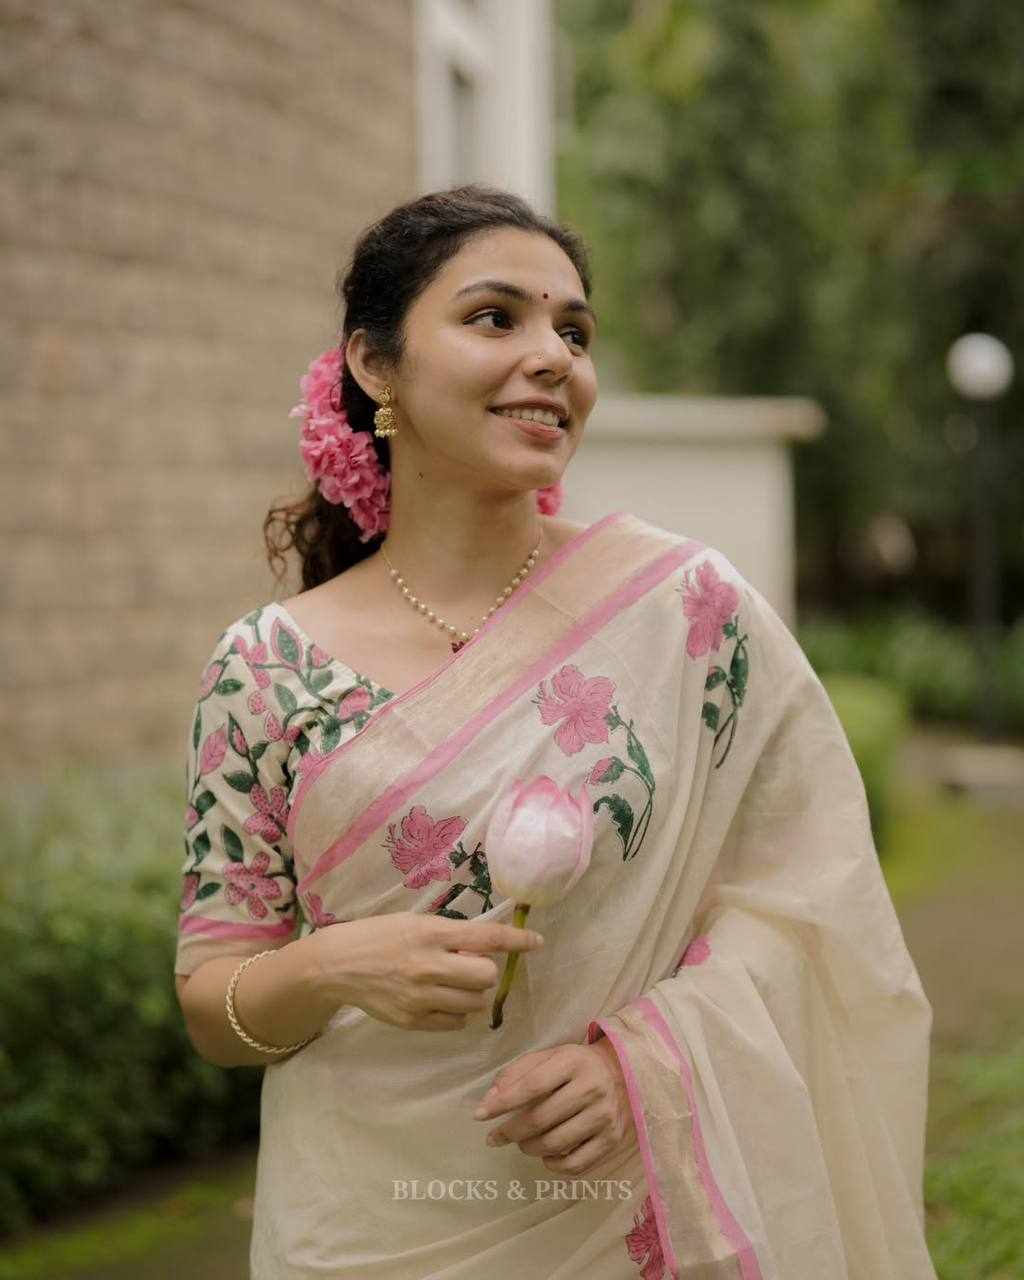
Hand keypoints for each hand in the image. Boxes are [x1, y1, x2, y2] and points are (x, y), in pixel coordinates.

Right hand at [309, 912, 543, 1031]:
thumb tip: (485, 947)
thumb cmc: (379, 936)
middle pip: (486, 976)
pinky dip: (456, 1014)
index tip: (536, 943)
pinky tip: (441, 1001)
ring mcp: (420, 997)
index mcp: (431, 933)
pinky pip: (455, 1024)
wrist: (336, 965)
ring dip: (473, 995)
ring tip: (454, 985)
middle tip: (471, 968)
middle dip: (485, 972)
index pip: (486, 937)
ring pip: (474, 1004)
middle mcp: (428, 965)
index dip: (516, 941)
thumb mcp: (414, 923)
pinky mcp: (412, 1021)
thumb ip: (449, 935)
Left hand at [473, 1039, 636, 1175]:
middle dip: (510, 1131)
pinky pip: (575, 1164)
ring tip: (520, 1143)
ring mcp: (603, 1116)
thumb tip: (490, 1099)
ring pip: (555, 1143)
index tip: (479, 1115)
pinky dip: (553, 1165)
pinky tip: (544, 1155)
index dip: (503, 1103)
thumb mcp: (548, 1057)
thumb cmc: (574, 1066)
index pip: (532, 1085)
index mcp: (572, 1062)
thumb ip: (517, 1073)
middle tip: (494, 1137)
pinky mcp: (611, 1139)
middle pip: (541, 1118)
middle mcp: (591, 1088)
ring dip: (528, 1147)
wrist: (621, 1074)